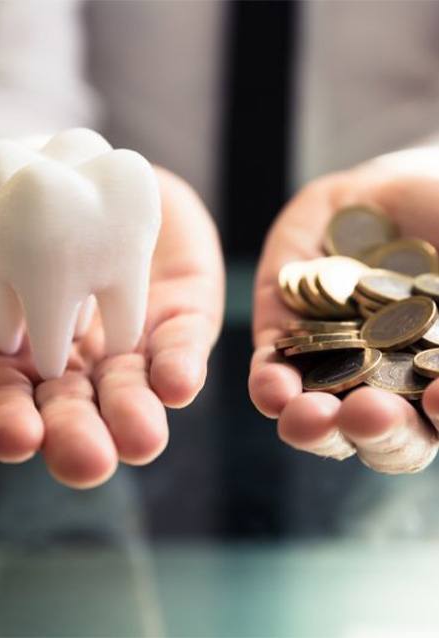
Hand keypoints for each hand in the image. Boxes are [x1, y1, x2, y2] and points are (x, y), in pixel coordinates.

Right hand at [0, 168, 223, 487]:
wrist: (85, 170)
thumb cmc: (21, 216)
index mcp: (19, 359)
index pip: (7, 404)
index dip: (8, 425)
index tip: (16, 437)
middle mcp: (75, 363)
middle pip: (72, 411)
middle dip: (78, 436)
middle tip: (87, 462)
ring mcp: (129, 345)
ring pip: (131, 389)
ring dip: (134, 414)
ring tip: (141, 438)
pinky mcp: (181, 319)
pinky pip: (180, 346)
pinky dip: (179, 366)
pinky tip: (177, 382)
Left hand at [249, 148, 438, 473]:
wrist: (396, 190)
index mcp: (432, 378)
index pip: (434, 423)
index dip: (438, 419)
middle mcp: (383, 385)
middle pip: (378, 433)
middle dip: (375, 431)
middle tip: (370, 415)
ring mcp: (332, 364)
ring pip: (319, 415)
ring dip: (313, 424)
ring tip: (309, 417)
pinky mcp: (284, 335)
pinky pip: (271, 371)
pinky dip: (270, 384)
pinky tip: (273, 390)